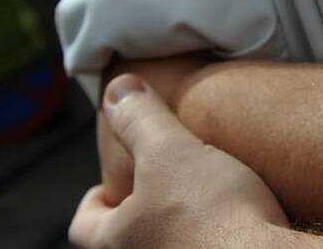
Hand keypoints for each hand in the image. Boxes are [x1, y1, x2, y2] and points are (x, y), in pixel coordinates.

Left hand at [70, 75, 292, 248]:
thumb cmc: (212, 213)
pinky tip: (239, 214)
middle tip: (163, 179)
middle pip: (128, 235)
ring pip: (170, 241)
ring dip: (180, 219)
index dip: (93, 200)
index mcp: (118, 241)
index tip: (109, 185)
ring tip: (205, 192)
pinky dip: (214, 233)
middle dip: (143, 206)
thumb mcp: (169, 151)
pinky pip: (208, 246)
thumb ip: (140, 120)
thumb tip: (117, 89)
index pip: (84, 226)